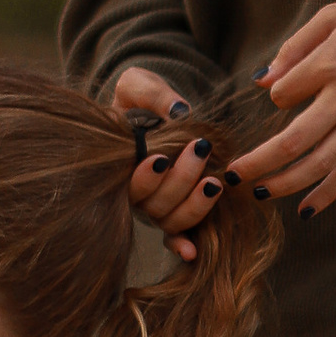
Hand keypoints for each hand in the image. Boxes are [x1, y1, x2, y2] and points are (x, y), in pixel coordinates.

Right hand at [114, 62, 226, 265]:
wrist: (151, 105)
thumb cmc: (139, 96)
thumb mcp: (138, 84)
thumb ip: (153, 94)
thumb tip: (181, 112)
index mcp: (121, 164)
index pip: (129, 183)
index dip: (145, 179)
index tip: (162, 157)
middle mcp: (136, 191)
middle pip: (154, 205)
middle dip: (180, 181)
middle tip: (201, 149)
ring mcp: (157, 204)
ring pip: (170, 221)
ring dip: (193, 207)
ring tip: (214, 183)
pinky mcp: (177, 209)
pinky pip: (177, 234)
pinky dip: (183, 245)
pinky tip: (193, 252)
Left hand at [231, 2, 335, 215]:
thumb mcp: (333, 17)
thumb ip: (294, 47)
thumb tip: (262, 80)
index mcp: (331, 64)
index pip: (284, 94)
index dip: (276, 96)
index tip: (281, 93)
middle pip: (294, 141)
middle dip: (259, 162)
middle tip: (232, 176)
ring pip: (321, 164)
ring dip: (286, 183)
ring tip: (258, 193)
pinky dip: (328, 194)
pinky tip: (306, 210)